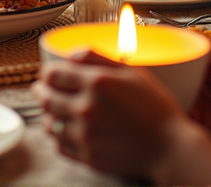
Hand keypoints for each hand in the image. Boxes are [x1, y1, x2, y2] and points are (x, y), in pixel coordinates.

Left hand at [31, 51, 203, 179]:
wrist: (170, 147)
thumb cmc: (155, 107)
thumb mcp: (132, 72)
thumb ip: (98, 58)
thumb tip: (70, 54)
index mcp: (97, 83)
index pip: (52, 74)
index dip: (48, 72)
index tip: (51, 74)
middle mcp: (87, 109)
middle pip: (45, 97)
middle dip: (41, 91)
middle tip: (43, 89)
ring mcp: (86, 135)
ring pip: (48, 124)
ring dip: (48, 114)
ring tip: (55, 110)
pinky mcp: (87, 157)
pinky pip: (59, 145)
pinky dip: (58, 136)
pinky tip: (68, 130)